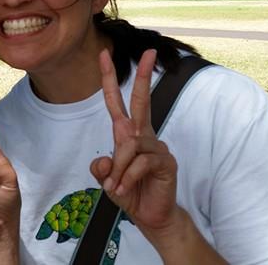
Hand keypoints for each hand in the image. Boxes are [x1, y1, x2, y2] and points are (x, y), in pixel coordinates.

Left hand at [90, 49, 179, 232]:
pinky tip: (125, 190)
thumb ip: (102, 169)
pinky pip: (141, 163)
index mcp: (127, 134)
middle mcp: (143, 135)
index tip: (104, 54)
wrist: (151, 217)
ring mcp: (157, 147)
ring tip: (116, 187)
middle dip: (144, 76)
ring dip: (120, 169)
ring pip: (131, 145)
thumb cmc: (131, 193)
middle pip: (142, 101)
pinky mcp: (166, 162)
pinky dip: (128, 177)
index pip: (117, 103)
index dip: (110, 79)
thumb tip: (103, 161)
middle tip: (149, 51)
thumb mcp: (108, 180)